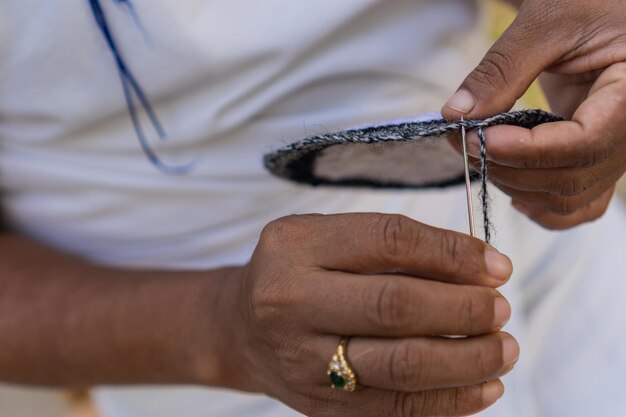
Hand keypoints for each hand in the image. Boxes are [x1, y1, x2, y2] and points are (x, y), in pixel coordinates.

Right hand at [225, 213, 517, 416]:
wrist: (242, 328)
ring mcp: (303, 361)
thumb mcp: (324, 236)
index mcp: (295, 247)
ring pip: (402, 366)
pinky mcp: (320, 406)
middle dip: (465, 310)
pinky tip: (483, 385)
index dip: (452, 253)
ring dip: (469, 359)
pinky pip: (397, 410)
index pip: (388, 241)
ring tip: (504, 347)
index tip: (496, 266)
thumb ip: (389, 245)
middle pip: (396, 306)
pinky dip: (451, 401)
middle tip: (501, 309)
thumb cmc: (296, 272)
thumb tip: (479, 269)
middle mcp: (291, 303)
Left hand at [442, 0, 625, 228]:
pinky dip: (544, 207)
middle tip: (463, 141)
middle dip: (509, 167)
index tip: (481, 139)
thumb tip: (457, 115)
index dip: (529, 151)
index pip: (586, 143)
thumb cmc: (588, 3)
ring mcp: (617, 149)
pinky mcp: (598, 157)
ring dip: (515, 186)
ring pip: (570, 196)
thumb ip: (502, 70)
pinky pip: (580, 203)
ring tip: (478, 154)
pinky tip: (514, 193)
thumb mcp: (547, 22)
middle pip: (572, 177)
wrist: (601, 8)